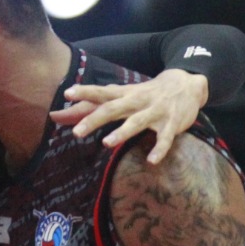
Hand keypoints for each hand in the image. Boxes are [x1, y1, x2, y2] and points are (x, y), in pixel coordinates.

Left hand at [51, 68, 208, 164]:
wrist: (187, 84)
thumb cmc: (146, 93)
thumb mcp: (122, 95)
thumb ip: (92, 105)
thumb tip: (57, 115)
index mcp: (124, 94)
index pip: (101, 92)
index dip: (85, 92)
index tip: (66, 94)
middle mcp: (137, 101)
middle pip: (114, 109)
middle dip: (95, 119)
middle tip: (76, 132)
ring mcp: (155, 112)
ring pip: (137, 122)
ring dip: (122, 132)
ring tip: (107, 143)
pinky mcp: (172, 125)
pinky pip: (165, 139)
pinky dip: (159, 149)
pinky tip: (151, 161)